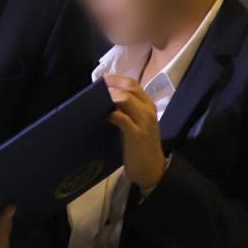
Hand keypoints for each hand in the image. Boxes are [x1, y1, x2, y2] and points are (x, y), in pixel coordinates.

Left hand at [105, 75, 166, 190]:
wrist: (151, 168)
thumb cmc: (140, 144)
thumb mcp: (137, 122)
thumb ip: (126, 109)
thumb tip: (106, 97)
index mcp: (148, 105)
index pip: (133, 84)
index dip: (115, 79)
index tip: (100, 79)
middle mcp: (147, 110)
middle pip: (129, 87)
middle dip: (110, 84)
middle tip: (95, 87)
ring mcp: (143, 122)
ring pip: (126, 99)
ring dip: (109, 96)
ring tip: (96, 99)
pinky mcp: (136, 134)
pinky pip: (122, 118)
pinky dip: (110, 114)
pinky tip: (103, 116)